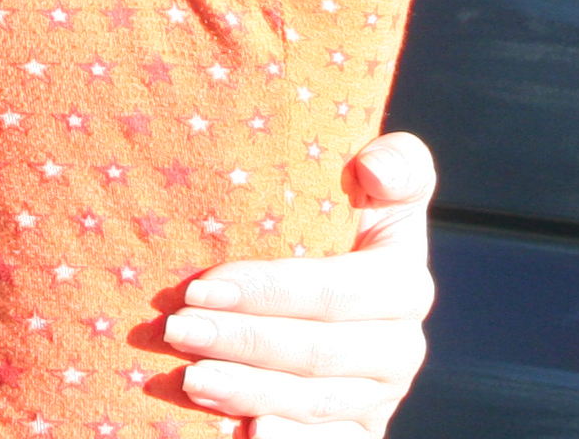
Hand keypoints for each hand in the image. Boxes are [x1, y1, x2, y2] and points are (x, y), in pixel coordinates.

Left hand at [168, 133, 435, 434]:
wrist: (342, 307)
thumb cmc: (340, 232)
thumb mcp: (375, 198)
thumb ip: (395, 167)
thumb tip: (373, 166)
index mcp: (404, 283)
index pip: (334, 289)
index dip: (268, 290)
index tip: (202, 285)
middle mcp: (401, 347)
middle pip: (316, 350)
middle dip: (240, 341)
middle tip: (175, 330)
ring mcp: (380, 397)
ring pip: (313, 402)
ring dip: (248, 392)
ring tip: (189, 379)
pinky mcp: (361, 433)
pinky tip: (250, 433)